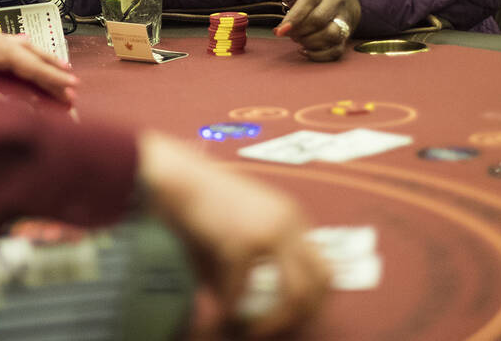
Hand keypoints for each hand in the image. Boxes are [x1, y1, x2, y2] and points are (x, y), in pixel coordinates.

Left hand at [0, 27, 77, 105]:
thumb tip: (21, 113)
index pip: (34, 68)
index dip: (54, 81)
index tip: (72, 90)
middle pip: (34, 54)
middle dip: (54, 68)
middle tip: (72, 81)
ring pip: (23, 48)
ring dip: (41, 58)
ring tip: (57, 64)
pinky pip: (9, 44)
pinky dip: (23, 50)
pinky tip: (23, 47)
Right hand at [137, 132, 329, 336]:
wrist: (176, 176)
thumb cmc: (200, 204)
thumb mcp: (238, 233)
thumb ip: (252, 269)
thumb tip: (249, 313)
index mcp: (291, 218)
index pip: (324, 269)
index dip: (311, 302)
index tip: (286, 319)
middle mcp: (289, 222)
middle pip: (322, 283)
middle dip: (300, 315)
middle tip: (270, 328)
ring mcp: (270, 231)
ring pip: (295, 295)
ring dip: (272, 321)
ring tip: (248, 329)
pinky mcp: (243, 242)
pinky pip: (240, 292)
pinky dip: (227, 308)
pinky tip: (217, 310)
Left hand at [260, 0, 361, 60]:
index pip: (309, 0)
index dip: (294, 18)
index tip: (279, 31)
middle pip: (319, 19)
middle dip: (299, 31)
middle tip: (287, 33)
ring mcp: (344, 16)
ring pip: (331, 34)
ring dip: (309, 42)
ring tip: (297, 39)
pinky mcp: (347, 33)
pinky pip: (337, 49)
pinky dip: (319, 55)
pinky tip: (305, 51)